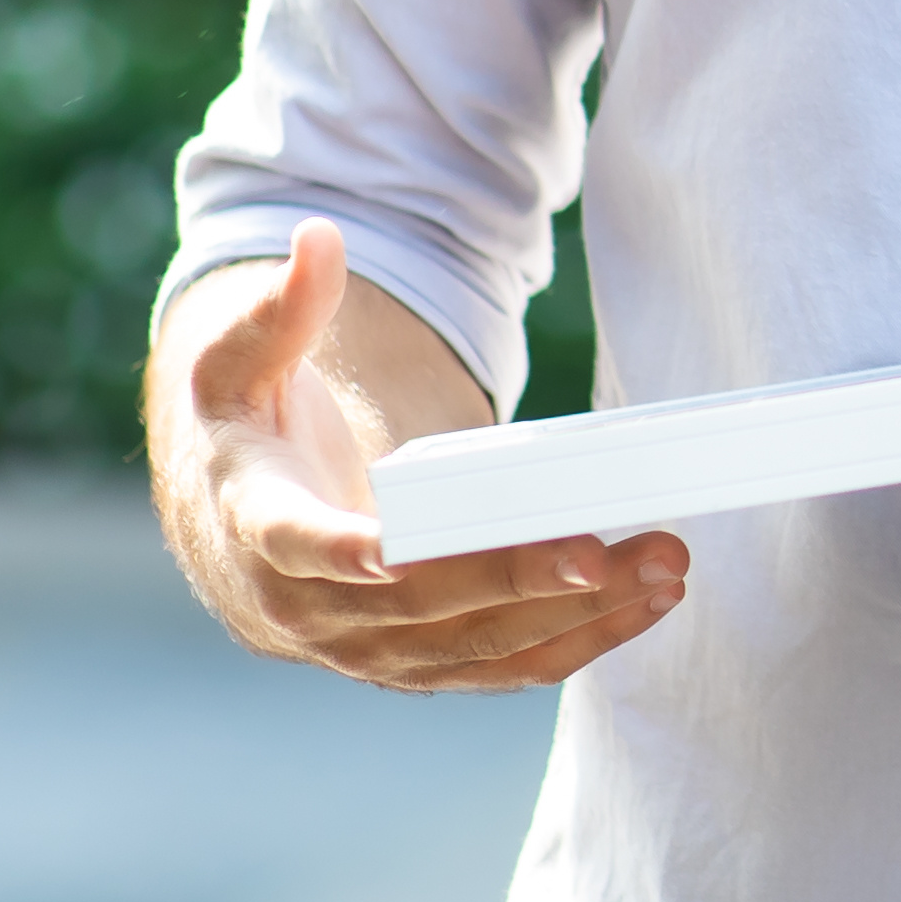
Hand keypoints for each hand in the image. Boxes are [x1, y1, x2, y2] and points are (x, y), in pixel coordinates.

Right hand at [152, 223, 685, 693]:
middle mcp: (314, 609)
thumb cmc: (249, 433)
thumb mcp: (242, 363)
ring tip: (663, 569)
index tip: (396, 554)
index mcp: (262, 529)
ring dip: (576, 614)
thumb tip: (318, 237)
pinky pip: (507, 664)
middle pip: (424, 605)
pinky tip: (647, 603)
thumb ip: (282, 307)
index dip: (347, 555)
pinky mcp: (424, 664)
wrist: (237, 529)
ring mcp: (373, 648)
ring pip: (480, 645)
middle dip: (517, 578)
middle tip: (604, 550)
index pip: (304, 547)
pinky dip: (580, 639)